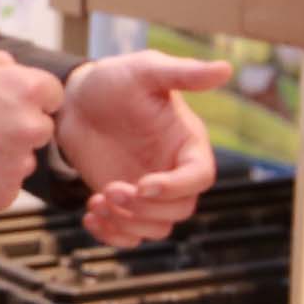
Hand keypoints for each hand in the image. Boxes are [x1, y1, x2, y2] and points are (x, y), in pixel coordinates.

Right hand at [0, 41, 62, 212]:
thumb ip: (0, 61)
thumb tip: (17, 70)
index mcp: (27, 88)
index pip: (52, 97)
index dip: (29, 100)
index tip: (7, 107)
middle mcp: (29, 126)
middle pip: (40, 130)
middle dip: (18, 129)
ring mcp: (17, 164)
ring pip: (23, 160)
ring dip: (3, 157)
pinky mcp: (2, 195)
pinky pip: (5, 187)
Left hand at [55, 51, 231, 245]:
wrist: (77, 100)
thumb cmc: (116, 80)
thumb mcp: (148, 70)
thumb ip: (185, 73)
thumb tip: (226, 68)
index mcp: (188, 144)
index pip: (200, 178)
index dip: (176, 187)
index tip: (142, 184)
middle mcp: (174, 171)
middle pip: (180, 210)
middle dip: (146, 208)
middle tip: (111, 190)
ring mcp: (150, 191)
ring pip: (157, 227)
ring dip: (127, 224)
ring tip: (97, 202)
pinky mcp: (126, 204)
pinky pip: (130, 234)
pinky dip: (111, 234)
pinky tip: (90, 215)